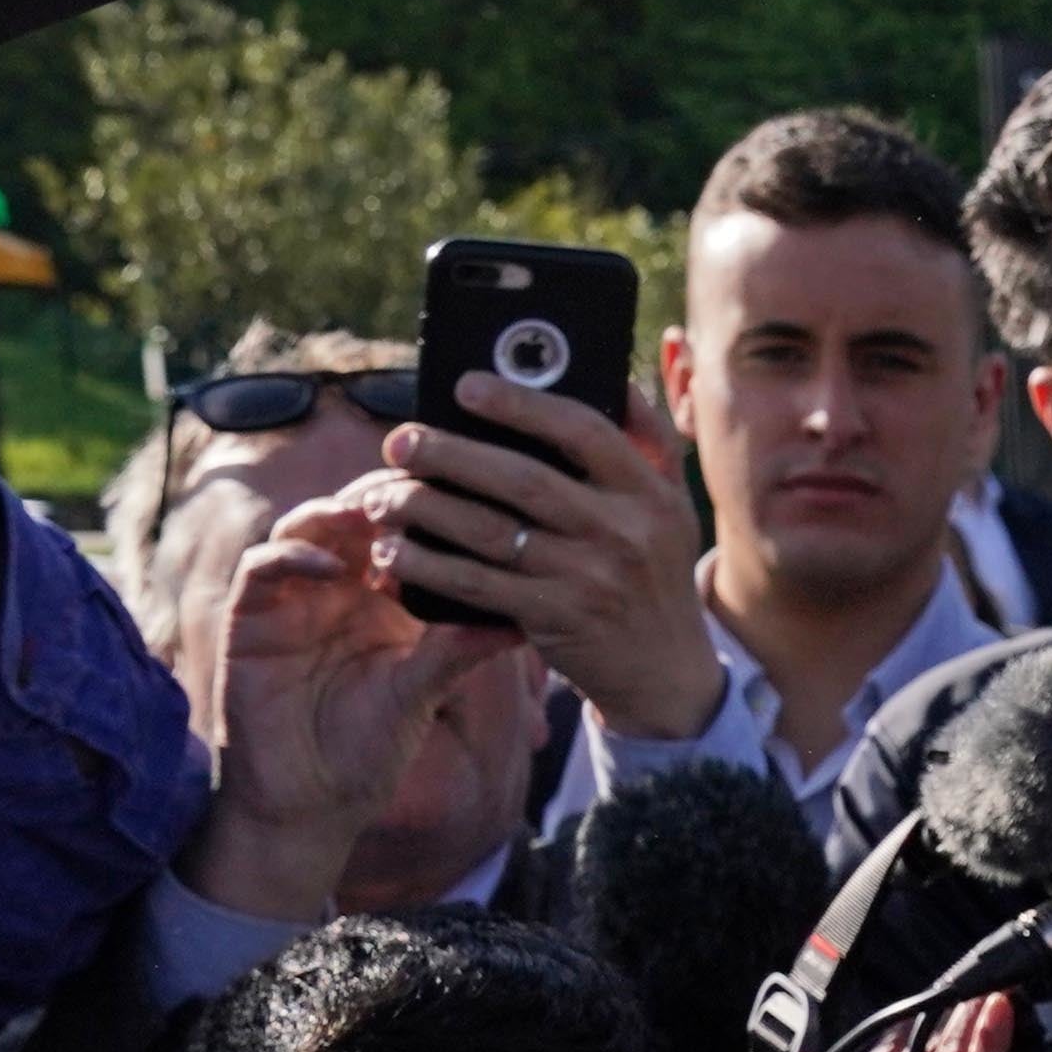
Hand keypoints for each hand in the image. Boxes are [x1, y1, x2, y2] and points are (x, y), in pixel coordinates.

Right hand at [180, 487, 521, 918]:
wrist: (310, 802)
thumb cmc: (370, 749)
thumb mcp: (424, 692)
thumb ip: (461, 648)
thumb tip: (527, 618)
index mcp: (383, 598)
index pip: (402, 532)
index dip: (426, 509)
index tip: (462, 496)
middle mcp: (336, 588)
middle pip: (354, 514)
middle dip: (384, 496)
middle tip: (417, 484)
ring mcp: (290, 598)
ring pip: (306, 525)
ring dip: (338, 513)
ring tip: (376, 515)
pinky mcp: (249, 618)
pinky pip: (263, 566)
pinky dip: (294, 556)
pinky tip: (331, 568)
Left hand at [379, 374, 721, 744]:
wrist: (668, 674)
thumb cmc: (655, 576)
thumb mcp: (671, 510)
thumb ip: (649, 445)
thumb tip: (613, 377)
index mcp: (650, 493)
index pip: (584, 430)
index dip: (521, 403)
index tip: (464, 386)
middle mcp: (624, 532)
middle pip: (522, 479)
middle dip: (450, 454)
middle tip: (399, 441)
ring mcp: (589, 578)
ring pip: (489, 531)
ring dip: (425, 509)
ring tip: (380, 495)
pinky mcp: (557, 619)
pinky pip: (477, 584)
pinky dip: (428, 566)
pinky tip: (393, 551)